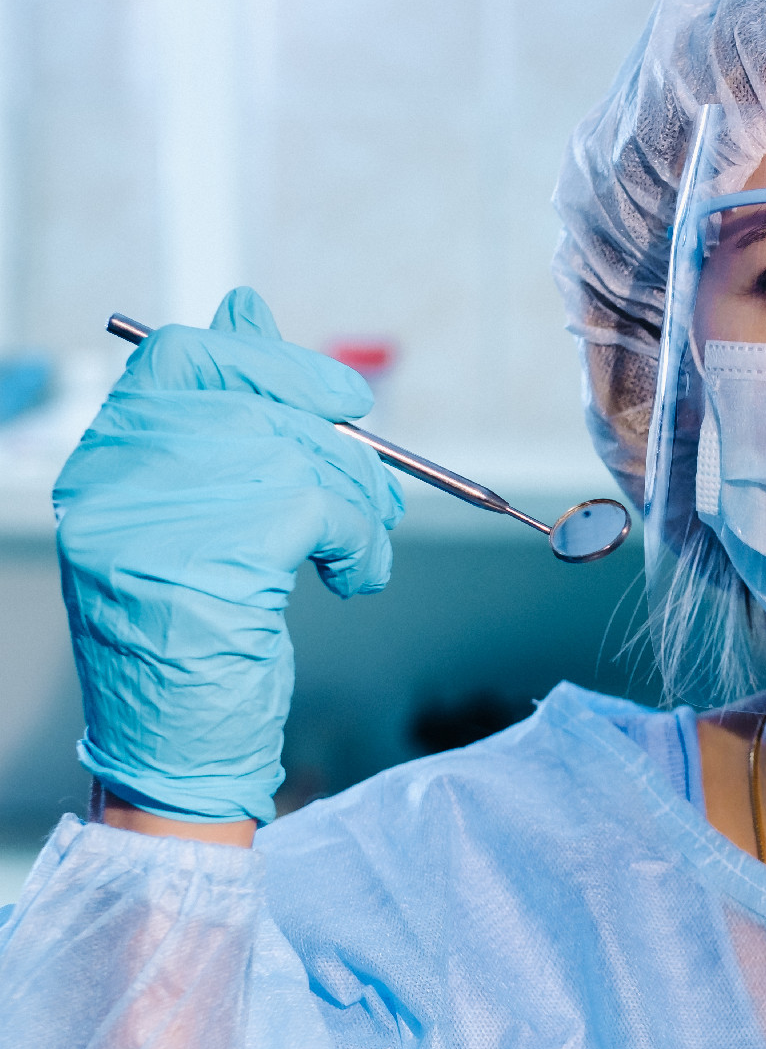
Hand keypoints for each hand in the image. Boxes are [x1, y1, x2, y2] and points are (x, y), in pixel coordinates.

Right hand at [54, 288, 401, 823]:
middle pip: (257, 405)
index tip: (340, 396)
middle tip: (378, 495)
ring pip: (301, 455)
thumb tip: (249, 303)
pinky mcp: (216, 554)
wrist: (176, 745)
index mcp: (105, 461)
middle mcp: (116, 478)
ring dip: (361, 504)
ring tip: (362, 550)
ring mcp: (157, 517)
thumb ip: (228, 418)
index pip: (181, 358)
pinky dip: (363, 539)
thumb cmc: (197, 632)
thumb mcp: (205, 514)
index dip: (271, 360)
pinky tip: (354, 576)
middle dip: (341, 448)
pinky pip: (325, 506)